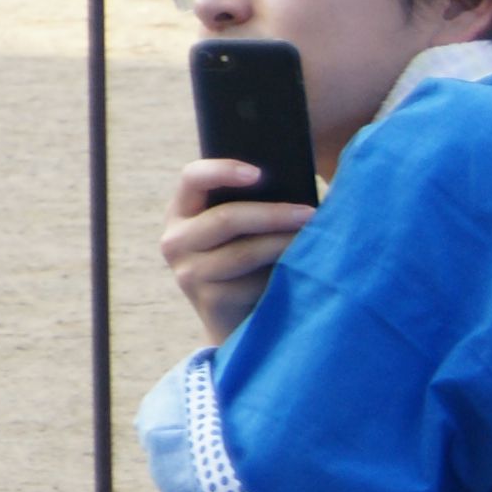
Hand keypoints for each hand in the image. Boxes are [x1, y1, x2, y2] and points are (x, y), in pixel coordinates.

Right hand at [162, 157, 312, 344]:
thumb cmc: (248, 264)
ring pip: (244, 251)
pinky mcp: (208, 300)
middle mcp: (175, 240)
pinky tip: (300, 270)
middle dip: (274, 214)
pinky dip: (280, 274)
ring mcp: (188, 272)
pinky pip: (252, 282)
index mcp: (181, 213)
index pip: (192, 178)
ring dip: (284, 243)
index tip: (259, 173)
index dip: (223, 171)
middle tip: (311, 213)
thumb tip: (292, 184)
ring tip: (315, 238)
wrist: (238, 320)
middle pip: (227, 218)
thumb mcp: (238, 231)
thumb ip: (248, 207)